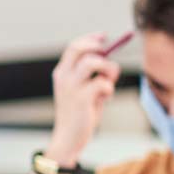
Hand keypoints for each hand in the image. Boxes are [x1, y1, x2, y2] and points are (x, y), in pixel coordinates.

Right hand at [47, 33, 121, 164]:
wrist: (69, 137)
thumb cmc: (80, 113)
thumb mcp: (84, 91)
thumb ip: (93, 77)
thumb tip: (111, 61)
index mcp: (62, 73)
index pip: (74, 47)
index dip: (90, 39)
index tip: (104, 36)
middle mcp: (64, 77)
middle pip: (80, 49)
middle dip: (98, 47)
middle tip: (109, 54)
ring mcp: (71, 87)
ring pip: (93, 62)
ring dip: (108, 69)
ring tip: (109, 82)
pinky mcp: (82, 98)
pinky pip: (103, 83)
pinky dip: (109, 88)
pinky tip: (106, 98)